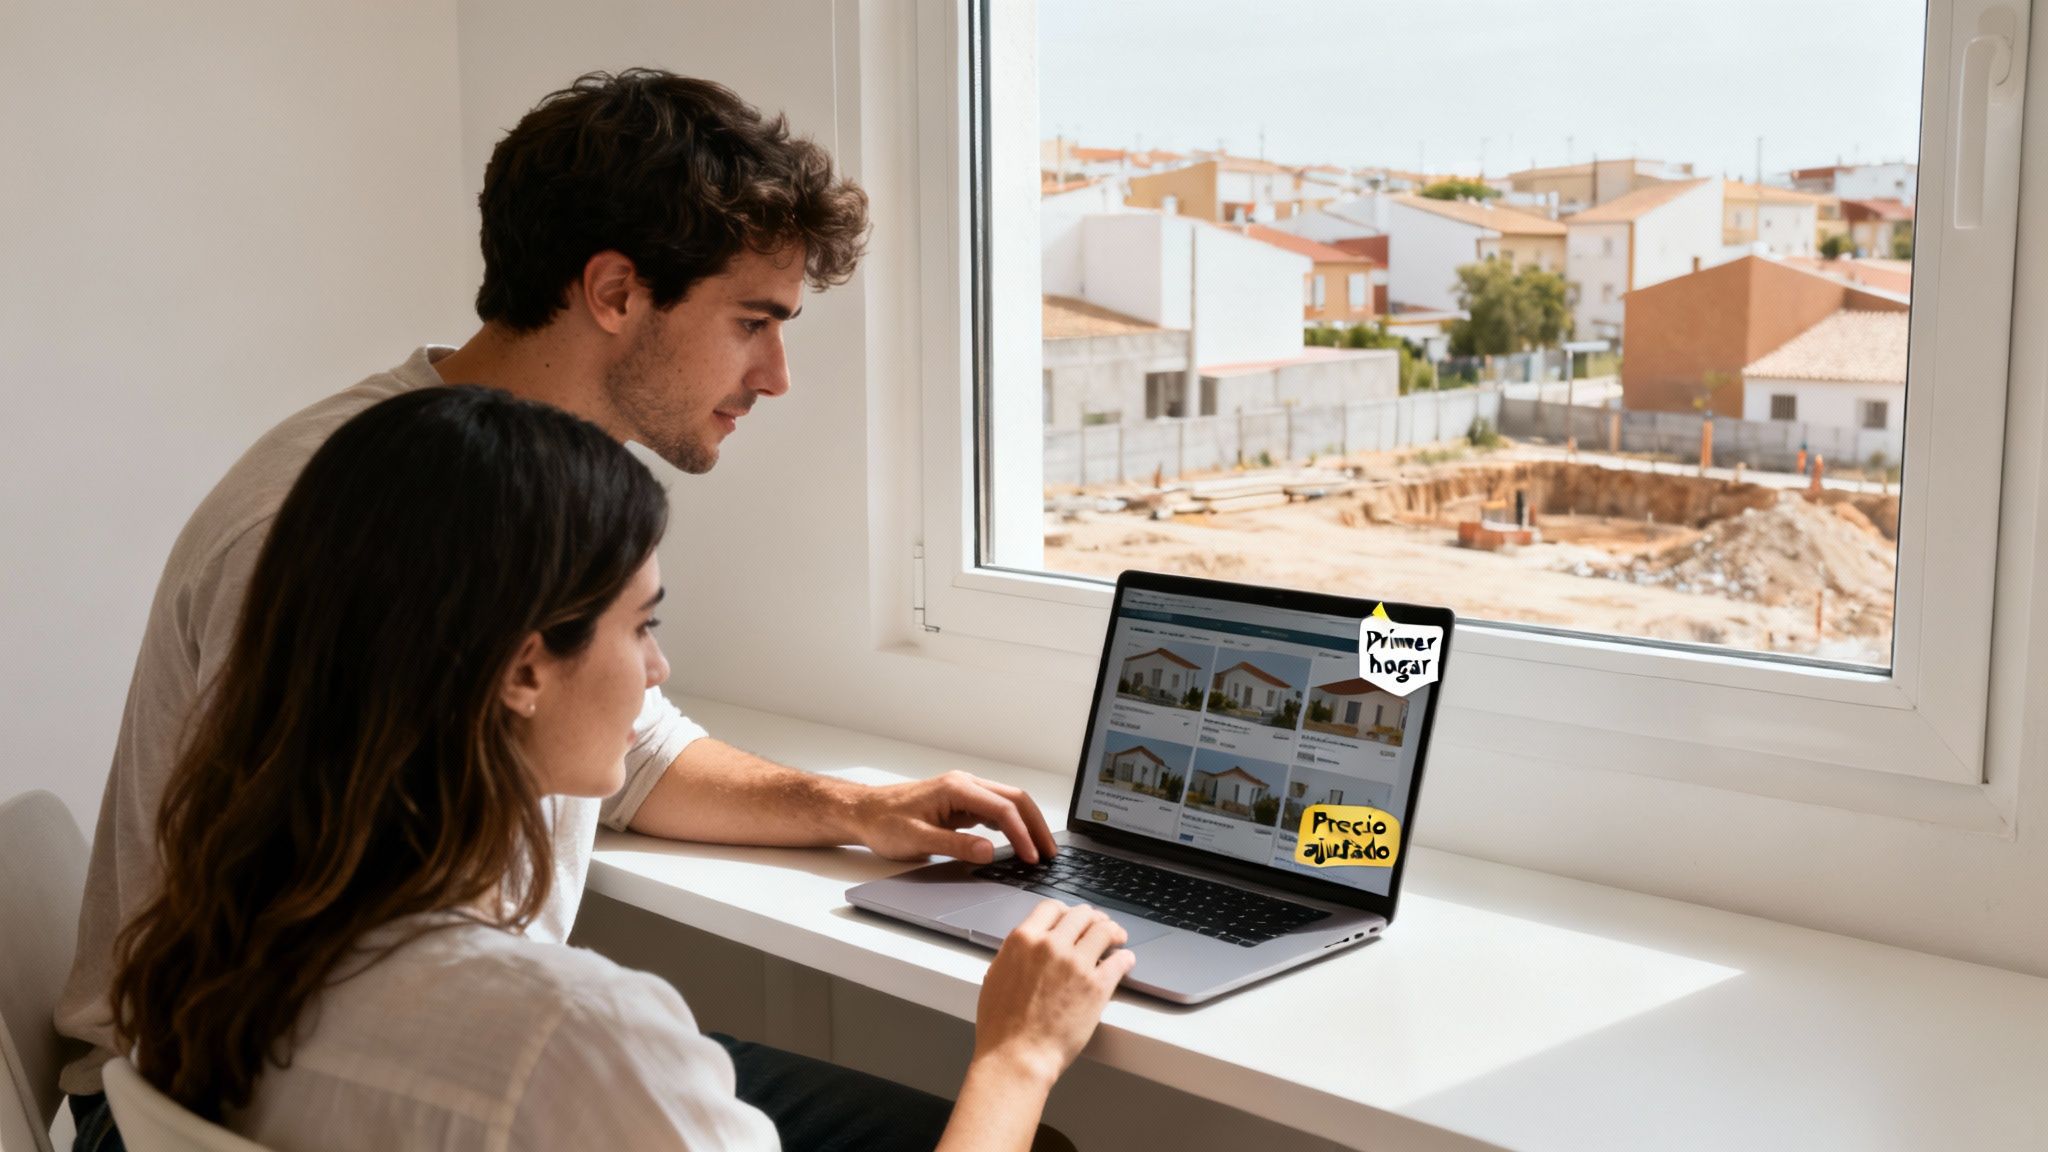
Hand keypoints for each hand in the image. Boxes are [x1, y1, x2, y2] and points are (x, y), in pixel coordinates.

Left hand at [853, 770, 1058, 864]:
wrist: (864, 812)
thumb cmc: (884, 822)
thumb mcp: (917, 839)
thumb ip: (955, 845)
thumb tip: (989, 851)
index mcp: (956, 788)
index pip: (1002, 809)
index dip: (1021, 834)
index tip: (1031, 857)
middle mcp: (964, 785)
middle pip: (1014, 799)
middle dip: (1035, 825)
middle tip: (1050, 853)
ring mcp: (964, 793)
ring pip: (1008, 803)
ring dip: (1026, 824)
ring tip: (1040, 850)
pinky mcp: (961, 804)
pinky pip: (995, 812)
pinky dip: (1011, 826)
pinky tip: (1018, 844)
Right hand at [971, 901, 1134, 1088]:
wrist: (1017, 1056)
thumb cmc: (1001, 1026)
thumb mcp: (996, 976)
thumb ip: (1017, 954)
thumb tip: (1029, 947)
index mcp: (1024, 940)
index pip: (1052, 907)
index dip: (1066, 911)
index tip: (1073, 919)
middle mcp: (1052, 945)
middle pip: (1082, 915)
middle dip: (1093, 919)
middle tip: (1100, 926)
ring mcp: (1076, 964)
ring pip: (1104, 930)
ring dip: (1113, 932)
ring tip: (1118, 938)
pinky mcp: (1097, 986)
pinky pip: (1120, 961)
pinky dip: (1125, 958)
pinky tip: (1126, 960)